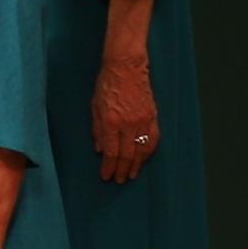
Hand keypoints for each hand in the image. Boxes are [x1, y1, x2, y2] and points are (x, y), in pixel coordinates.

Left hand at [91, 57, 158, 184]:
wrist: (126, 68)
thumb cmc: (107, 85)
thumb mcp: (94, 107)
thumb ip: (97, 129)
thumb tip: (98, 149)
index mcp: (111, 122)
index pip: (110, 151)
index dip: (108, 166)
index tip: (105, 176)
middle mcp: (128, 124)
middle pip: (126, 154)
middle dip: (121, 170)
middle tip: (118, 180)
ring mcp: (143, 121)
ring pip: (141, 150)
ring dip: (136, 165)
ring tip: (131, 175)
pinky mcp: (153, 117)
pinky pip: (153, 140)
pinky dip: (148, 153)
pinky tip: (144, 160)